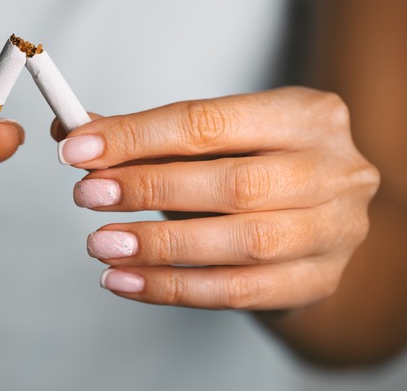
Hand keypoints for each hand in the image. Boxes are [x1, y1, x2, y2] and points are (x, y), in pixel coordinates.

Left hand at [53, 86, 378, 309]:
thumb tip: (72, 131)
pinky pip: (236, 292)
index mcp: (305, 114)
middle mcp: (334, 170)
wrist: (314, 223)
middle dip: (148, 188)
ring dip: (158, 246)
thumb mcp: (210, 141)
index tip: (77, 149)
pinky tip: (125, 280)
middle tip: (87, 194)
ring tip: (101, 244)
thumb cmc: (251, 169)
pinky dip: (171, 288)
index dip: (137, 137)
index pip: (208, 122)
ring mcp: (334, 231)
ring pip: (240, 244)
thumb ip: (144, 135)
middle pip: (232, 183)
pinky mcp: (317, 281)